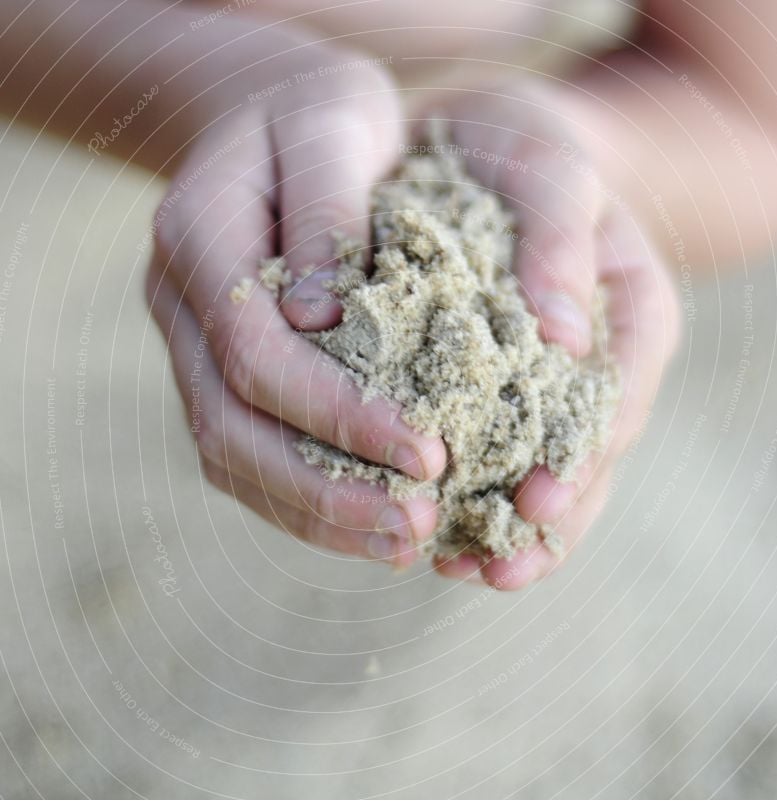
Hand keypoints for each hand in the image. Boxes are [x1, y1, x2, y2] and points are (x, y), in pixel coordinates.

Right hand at [146, 40, 444, 567]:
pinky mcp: (221, 372)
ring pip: (231, 457)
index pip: (255, 354)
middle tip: (415, 526)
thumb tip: (323, 319)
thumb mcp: (335, 124)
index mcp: (196, 237)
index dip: (337, 413)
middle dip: (325, 488)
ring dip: (316, 513)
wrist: (273, 119)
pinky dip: (306, 499)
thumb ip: (327, 209)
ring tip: (403, 542)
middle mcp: (179, 304)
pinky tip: (372, 522)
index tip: (427, 452)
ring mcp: (192, 345)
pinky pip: (248, 454)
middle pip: (230, 426)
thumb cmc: (318, 116)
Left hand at [422, 79, 680, 588]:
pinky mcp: (485, 390)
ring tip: (456, 569)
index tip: (539, 504)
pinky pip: (481, 454)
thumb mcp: (551, 165)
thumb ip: (565, 235)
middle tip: (497, 572)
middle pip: (582, 460)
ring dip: (498, 530)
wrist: (478, 145)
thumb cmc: (522, 147)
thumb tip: (567, 337)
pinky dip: (457, 495)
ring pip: (532, 471)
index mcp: (631, 316)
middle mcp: (589, 365)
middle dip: (543, 525)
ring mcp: (539, 384)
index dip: (582, 460)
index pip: (616, 402)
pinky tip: (425, 532)